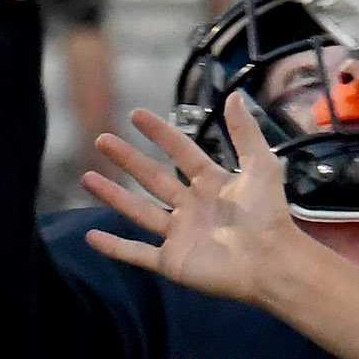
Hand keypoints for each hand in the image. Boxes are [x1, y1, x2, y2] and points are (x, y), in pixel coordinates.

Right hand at [80, 95, 303, 303]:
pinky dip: (114, 247)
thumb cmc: (270, 216)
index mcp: (213, 184)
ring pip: (139, 212)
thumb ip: (245, 133)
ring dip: (113, 196)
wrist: (271, 263)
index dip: (160, 133)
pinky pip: (138, 254)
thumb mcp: (261, 166)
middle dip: (127, 160)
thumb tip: (234, 95)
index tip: (136, 114)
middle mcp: (193, 208)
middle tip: (102, 140)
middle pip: (153, 178)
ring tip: (87, 177)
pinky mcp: (173, 262)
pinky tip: (91, 237)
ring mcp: (181, 235)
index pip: (181, 152)